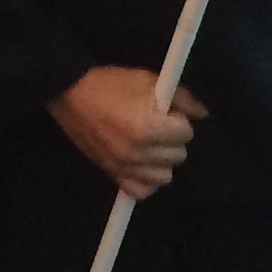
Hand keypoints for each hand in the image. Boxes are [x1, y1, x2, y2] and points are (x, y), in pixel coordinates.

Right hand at [49, 69, 206, 199]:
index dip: (179, 119)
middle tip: (159, 125)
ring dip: (161, 160)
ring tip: (150, 144)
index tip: (167, 112)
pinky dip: (146, 179)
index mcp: (148, 127)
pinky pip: (142, 191)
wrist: (69, 93)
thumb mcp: (147, 80)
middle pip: (178, 155)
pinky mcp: (113, 174)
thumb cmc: (110, 83)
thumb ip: (180, 97)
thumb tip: (202, 113)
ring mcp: (124, 167)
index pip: (186, 133)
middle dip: (173, 138)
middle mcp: (138, 152)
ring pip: (165, 176)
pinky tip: (142, 163)